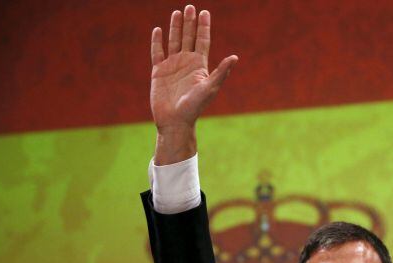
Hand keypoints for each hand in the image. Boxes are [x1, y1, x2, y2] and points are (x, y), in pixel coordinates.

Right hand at [150, 5, 237, 164]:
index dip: (203, 27)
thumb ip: (221, 72)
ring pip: (174, 41)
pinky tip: (158, 30)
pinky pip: (157, 52)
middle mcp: (186, 63)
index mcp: (199, 65)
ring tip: (177, 12)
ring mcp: (172, 66)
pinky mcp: (158, 71)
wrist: (175, 121)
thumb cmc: (194, 107)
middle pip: (188, 37)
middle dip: (190, 22)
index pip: (202, 41)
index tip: (205, 12)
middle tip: (190, 7)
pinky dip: (157, 41)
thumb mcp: (210, 88)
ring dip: (176, 27)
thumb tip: (235, 57)